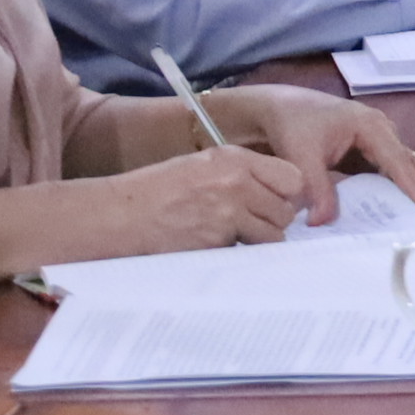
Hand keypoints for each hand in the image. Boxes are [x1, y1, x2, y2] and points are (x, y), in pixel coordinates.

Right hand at [98, 144, 309, 253]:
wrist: (121, 215)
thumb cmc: (158, 191)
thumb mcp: (202, 166)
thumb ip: (241, 175)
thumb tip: (279, 195)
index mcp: (235, 159)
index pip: (293, 178)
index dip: (287, 195)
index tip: (277, 203)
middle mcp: (237, 183)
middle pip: (286, 211)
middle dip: (274, 222)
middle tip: (251, 226)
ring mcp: (228, 214)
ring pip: (272, 236)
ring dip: (259, 242)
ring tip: (231, 237)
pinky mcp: (217, 242)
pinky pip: (246, 253)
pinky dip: (236, 255)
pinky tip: (213, 247)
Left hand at [218, 84, 414, 221]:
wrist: (280, 107)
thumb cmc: (293, 124)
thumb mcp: (301, 156)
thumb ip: (315, 189)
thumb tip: (322, 223)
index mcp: (371, 126)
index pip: (399, 161)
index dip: (412, 189)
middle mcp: (383, 131)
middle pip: (413, 163)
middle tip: (411, 222)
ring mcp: (379, 140)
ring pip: (406, 168)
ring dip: (406, 192)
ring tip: (398, 221)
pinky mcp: (370, 151)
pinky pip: (390, 172)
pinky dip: (390, 190)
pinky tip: (379, 210)